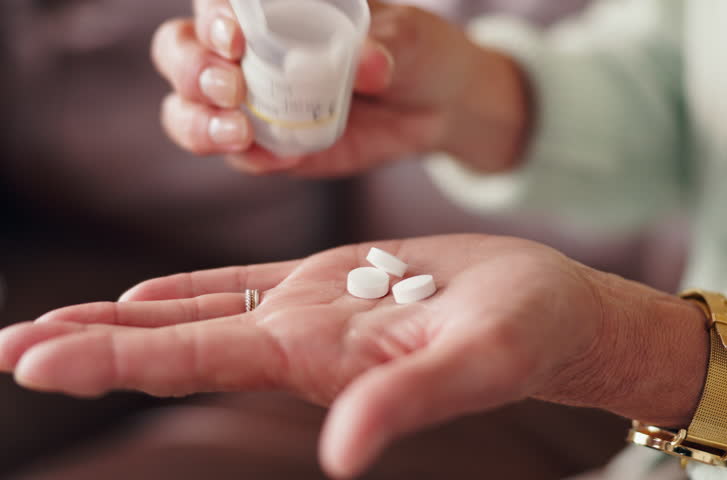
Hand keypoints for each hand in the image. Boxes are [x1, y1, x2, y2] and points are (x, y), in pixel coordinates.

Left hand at [0, 235, 726, 477]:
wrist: (551, 307)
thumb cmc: (529, 333)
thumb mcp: (477, 363)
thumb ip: (406, 403)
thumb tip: (341, 458)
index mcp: (321, 358)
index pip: (199, 356)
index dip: (117, 358)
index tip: (33, 360)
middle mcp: (302, 342)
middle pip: (178, 341)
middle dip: (92, 347)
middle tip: (7, 350)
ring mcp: (312, 312)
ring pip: (199, 313)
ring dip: (125, 319)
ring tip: (52, 324)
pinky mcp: (332, 283)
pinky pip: (244, 283)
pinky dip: (189, 288)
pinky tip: (145, 293)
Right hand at [152, 0, 530, 176]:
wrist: (439, 103)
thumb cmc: (414, 48)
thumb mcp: (407, 36)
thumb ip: (383, 44)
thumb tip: (368, 65)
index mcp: (269, 7)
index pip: (215, 6)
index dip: (211, 19)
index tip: (233, 40)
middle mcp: (247, 51)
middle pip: (179, 52)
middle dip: (192, 72)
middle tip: (230, 90)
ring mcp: (255, 102)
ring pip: (189, 110)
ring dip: (200, 124)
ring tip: (238, 134)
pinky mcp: (274, 148)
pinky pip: (243, 156)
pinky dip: (251, 159)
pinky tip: (280, 158)